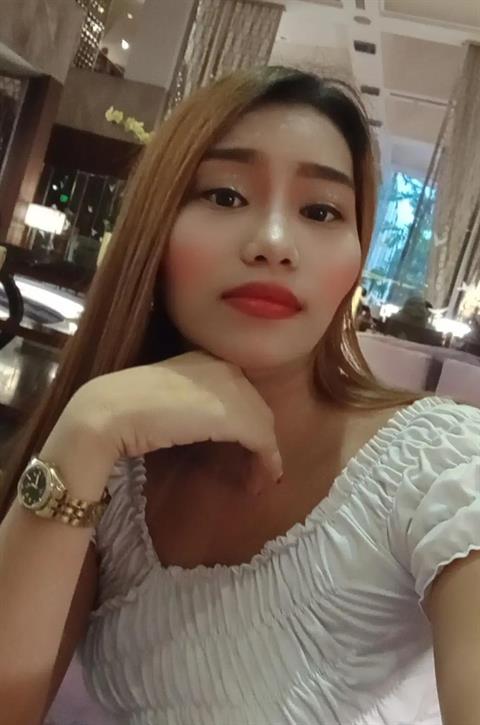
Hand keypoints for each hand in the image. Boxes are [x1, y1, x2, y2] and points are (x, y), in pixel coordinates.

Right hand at [57, 351, 282, 493]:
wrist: (107, 413)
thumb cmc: (123, 408)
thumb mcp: (163, 398)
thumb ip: (188, 404)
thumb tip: (198, 424)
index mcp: (204, 358)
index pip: (239, 391)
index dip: (247, 421)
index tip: (245, 447)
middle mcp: (222, 367)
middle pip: (256, 407)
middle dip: (261, 439)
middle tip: (258, 469)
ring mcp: (229, 387)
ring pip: (263, 424)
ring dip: (265, 455)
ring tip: (259, 481)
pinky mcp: (233, 414)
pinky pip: (262, 441)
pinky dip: (266, 462)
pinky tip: (260, 479)